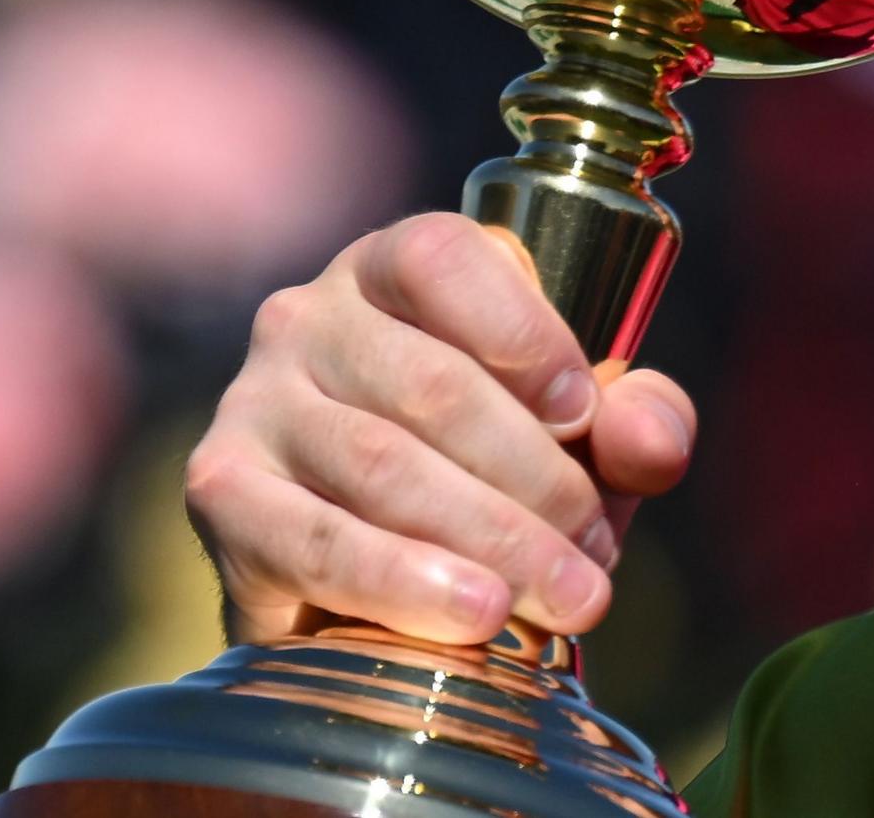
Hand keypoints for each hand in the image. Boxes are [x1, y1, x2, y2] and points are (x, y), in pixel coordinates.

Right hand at [184, 213, 696, 645]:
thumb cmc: (503, 465)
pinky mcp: (222, 492)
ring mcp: (254, 400)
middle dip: (535, 479)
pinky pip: (314, 540)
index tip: (582, 413)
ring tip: (564, 598)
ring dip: (489, 540)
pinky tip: (474, 613)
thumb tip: (651, 442)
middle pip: (430, 384)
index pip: (444, 259)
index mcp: (397, 264)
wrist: (387, 570)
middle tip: (596, 556)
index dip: (521, 331)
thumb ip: (639, 417)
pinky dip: (403, 582)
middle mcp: (310, 315)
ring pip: (381, 465)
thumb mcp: (588, 429)